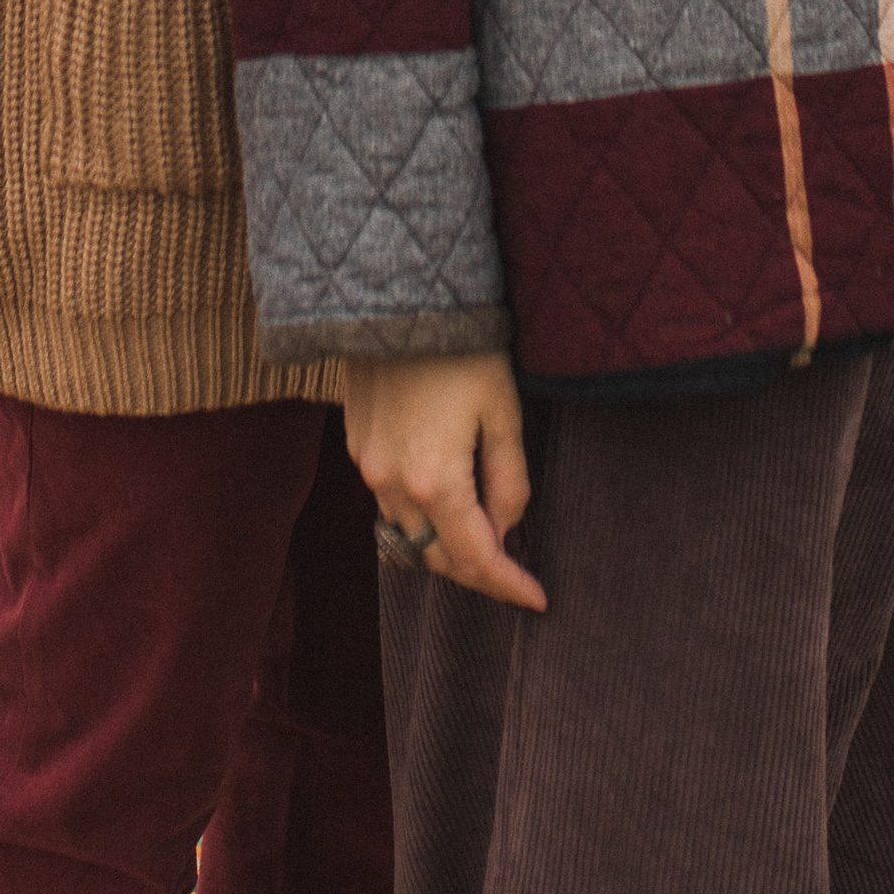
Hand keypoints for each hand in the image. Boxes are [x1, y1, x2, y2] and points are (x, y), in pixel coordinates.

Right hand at [341, 352, 543, 612]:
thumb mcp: (503, 411)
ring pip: (408, 533)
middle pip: (435, 557)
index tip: (537, 599)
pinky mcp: (357, 444)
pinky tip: (445, 500)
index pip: (475, 558)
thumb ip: (509, 480)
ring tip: (483, 536)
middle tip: (513, 572)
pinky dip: (418, 514)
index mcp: (434, 481)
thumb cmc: (462, 348)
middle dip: (476, 570)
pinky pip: (388, 501)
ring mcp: (367, 465)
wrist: (399, 294)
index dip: (508, 585)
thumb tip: (504, 528)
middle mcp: (392, 484)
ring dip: (444, 544)